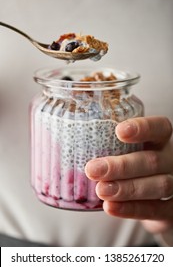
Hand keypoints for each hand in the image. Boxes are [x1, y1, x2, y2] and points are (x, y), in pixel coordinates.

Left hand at [85, 116, 172, 233]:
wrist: (156, 200)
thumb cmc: (133, 167)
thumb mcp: (126, 151)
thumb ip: (105, 142)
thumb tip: (62, 130)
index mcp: (159, 140)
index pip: (159, 128)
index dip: (142, 128)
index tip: (119, 131)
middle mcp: (170, 160)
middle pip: (152, 160)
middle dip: (122, 166)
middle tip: (93, 169)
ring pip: (157, 185)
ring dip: (126, 188)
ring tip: (101, 191)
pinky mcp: (170, 209)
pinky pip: (155, 210)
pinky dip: (131, 209)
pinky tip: (111, 207)